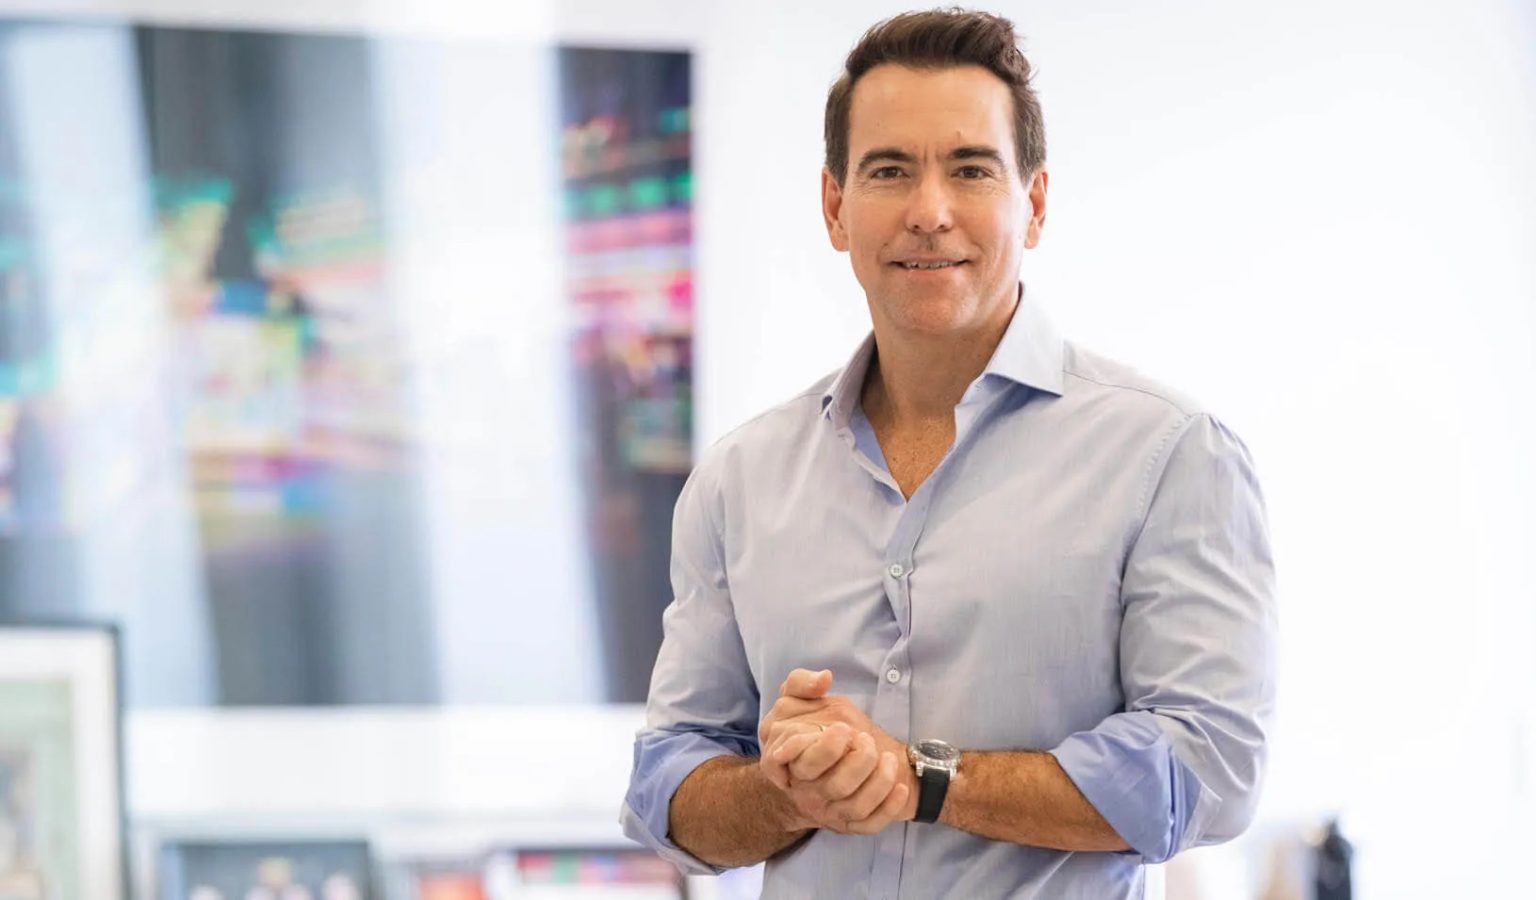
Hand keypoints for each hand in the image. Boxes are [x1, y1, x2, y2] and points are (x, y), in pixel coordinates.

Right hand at [757, 668, 917, 831]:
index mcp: (789, 763)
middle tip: (867, 739)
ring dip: (879, 782)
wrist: (821, 766)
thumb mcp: (796, 701)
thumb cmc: (807, 730)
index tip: (844, 728)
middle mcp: (805, 790)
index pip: (802, 764)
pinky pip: (869, 824)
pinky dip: (888, 808)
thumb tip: (824, 678)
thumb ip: (801, 683)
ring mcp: (827, 810)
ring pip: (855, 807)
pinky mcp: (849, 824)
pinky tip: (900, 788)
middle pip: (834, 786)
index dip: (825, 749)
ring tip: (889, 758)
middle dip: (857, 762)